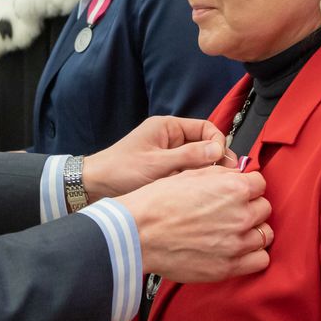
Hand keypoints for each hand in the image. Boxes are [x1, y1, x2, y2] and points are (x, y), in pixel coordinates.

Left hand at [82, 116, 232, 200]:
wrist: (95, 186)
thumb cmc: (119, 170)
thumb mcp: (156, 164)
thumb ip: (188, 157)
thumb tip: (217, 150)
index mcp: (168, 127)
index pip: (206, 128)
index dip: (217, 143)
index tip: (222, 160)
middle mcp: (171, 139)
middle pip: (204, 145)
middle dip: (214, 160)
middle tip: (224, 178)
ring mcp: (169, 155)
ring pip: (198, 162)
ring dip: (203, 173)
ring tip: (209, 186)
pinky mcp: (166, 171)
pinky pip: (187, 173)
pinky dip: (192, 181)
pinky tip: (195, 192)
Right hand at [115, 168, 270, 282]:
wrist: (140, 233)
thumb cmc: (158, 203)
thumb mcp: (190, 175)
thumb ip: (221, 175)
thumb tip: (236, 175)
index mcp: (234, 189)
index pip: (260, 183)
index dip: (247, 186)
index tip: (238, 191)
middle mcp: (241, 215)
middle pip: (264, 208)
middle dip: (250, 207)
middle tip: (232, 211)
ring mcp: (237, 243)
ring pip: (265, 234)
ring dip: (253, 231)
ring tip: (234, 231)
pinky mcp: (229, 266)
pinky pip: (260, 260)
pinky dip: (253, 255)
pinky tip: (237, 249)